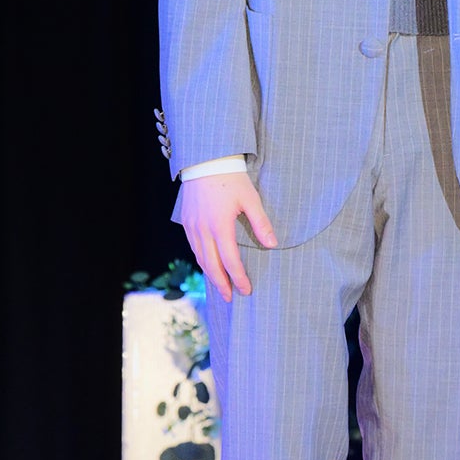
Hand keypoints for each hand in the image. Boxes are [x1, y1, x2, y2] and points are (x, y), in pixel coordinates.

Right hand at [179, 172, 276, 299]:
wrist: (206, 160)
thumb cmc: (232, 179)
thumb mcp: (251, 199)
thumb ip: (260, 223)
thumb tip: (272, 245)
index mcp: (220, 226)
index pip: (230, 261)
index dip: (238, 278)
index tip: (246, 290)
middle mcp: (203, 230)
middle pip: (212, 265)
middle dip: (222, 284)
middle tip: (230, 298)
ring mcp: (192, 227)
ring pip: (201, 258)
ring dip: (211, 275)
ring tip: (221, 287)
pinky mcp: (186, 222)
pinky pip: (193, 247)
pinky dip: (202, 260)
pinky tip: (208, 265)